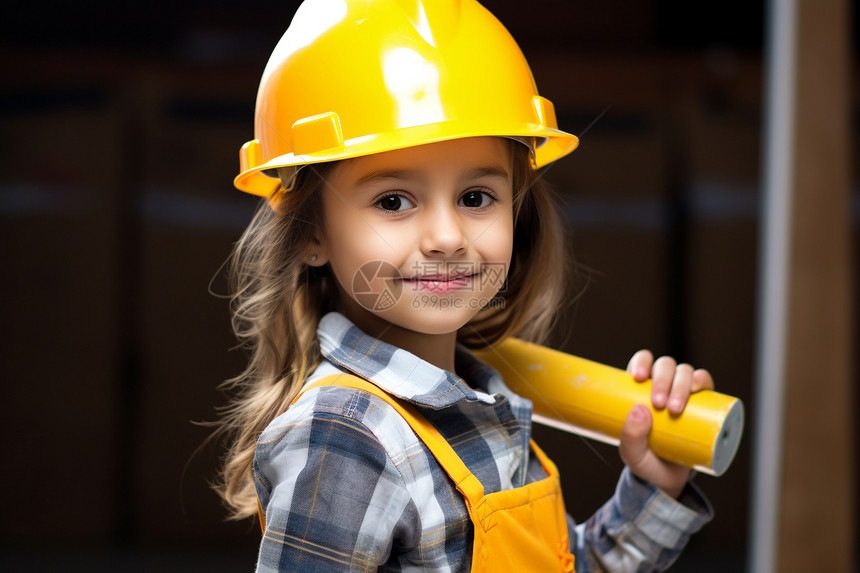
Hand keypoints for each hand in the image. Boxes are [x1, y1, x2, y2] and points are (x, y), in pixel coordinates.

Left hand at [618, 351, 713, 497]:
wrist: (668, 480)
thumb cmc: (645, 460)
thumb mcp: (631, 453)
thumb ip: (630, 436)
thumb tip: (639, 411)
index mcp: (641, 388)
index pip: (642, 362)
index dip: (642, 362)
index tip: (639, 378)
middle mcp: (663, 384)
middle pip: (665, 366)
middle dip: (662, 380)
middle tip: (659, 404)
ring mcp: (684, 392)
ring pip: (685, 372)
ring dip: (681, 384)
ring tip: (675, 409)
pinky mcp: (703, 403)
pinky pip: (705, 382)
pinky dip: (702, 381)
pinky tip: (698, 388)